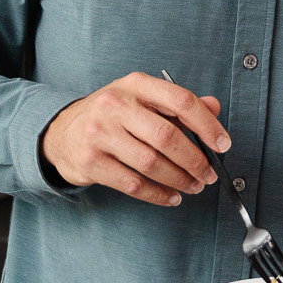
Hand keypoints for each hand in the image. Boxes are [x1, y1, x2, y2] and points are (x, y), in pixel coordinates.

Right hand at [42, 73, 229, 206]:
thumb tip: (214, 108)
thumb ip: (177, 104)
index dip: (207, 124)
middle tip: (208, 174)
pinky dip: (158, 195)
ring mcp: (100, 133)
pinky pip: (133, 184)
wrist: (61, 132)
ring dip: (179, 180)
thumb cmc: (109, 115)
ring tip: (192, 186)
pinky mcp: (91, 162)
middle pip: (167, 137)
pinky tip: (171, 196)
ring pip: (152, 164)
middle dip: (195, 160)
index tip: (222, 144)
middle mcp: (116, 105)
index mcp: (134, 85)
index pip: (180, 100)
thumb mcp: (140, 98)